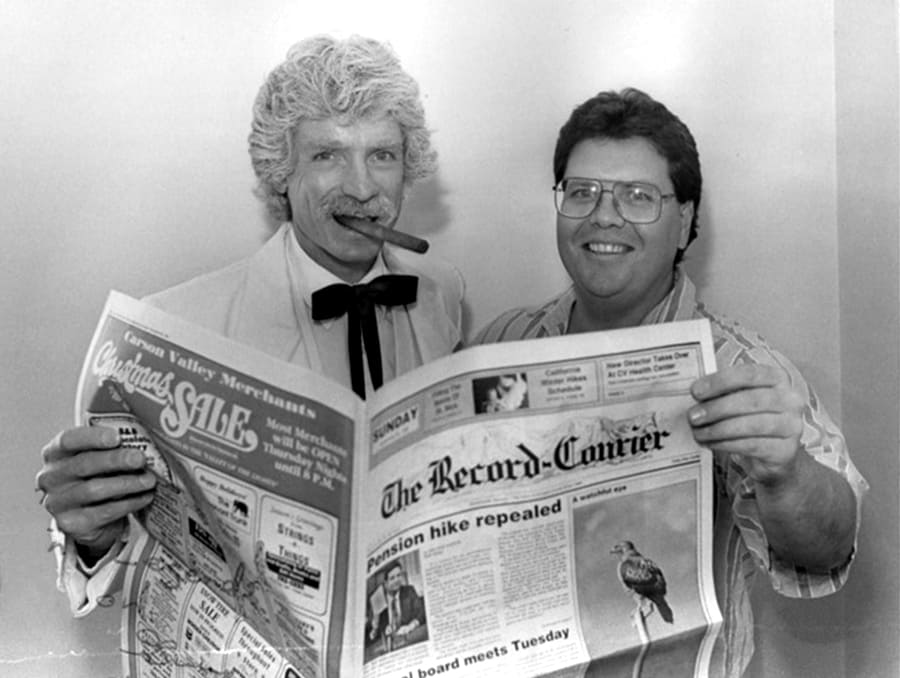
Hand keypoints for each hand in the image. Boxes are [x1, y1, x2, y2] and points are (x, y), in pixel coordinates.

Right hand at [36, 425, 156, 560]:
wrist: (88, 516)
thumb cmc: (96, 477)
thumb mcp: (99, 458)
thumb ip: (111, 448)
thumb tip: (143, 442)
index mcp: (56, 453)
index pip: (68, 440)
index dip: (93, 437)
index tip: (117, 437)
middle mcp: (51, 477)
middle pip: (84, 464)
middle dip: (116, 460)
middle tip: (141, 459)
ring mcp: (58, 502)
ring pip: (94, 490)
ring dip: (127, 483)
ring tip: (149, 480)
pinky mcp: (71, 523)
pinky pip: (104, 512)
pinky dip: (129, 503)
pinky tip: (145, 497)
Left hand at [687, 363, 803, 484]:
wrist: (772, 455)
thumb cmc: (751, 419)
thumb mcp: (739, 400)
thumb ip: (722, 392)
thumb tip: (695, 392)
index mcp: (777, 378)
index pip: (749, 374)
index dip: (720, 381)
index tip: (696, 391)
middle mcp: (790, 400)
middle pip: (750, 400)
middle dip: (716, 408)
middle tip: (693, 416)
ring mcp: (792, 425)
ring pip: (751, 425)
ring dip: (718, 429)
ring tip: (698, 432)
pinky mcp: (786, 450)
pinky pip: (752, 445)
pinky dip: (726, 444)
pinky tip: (711, 443)